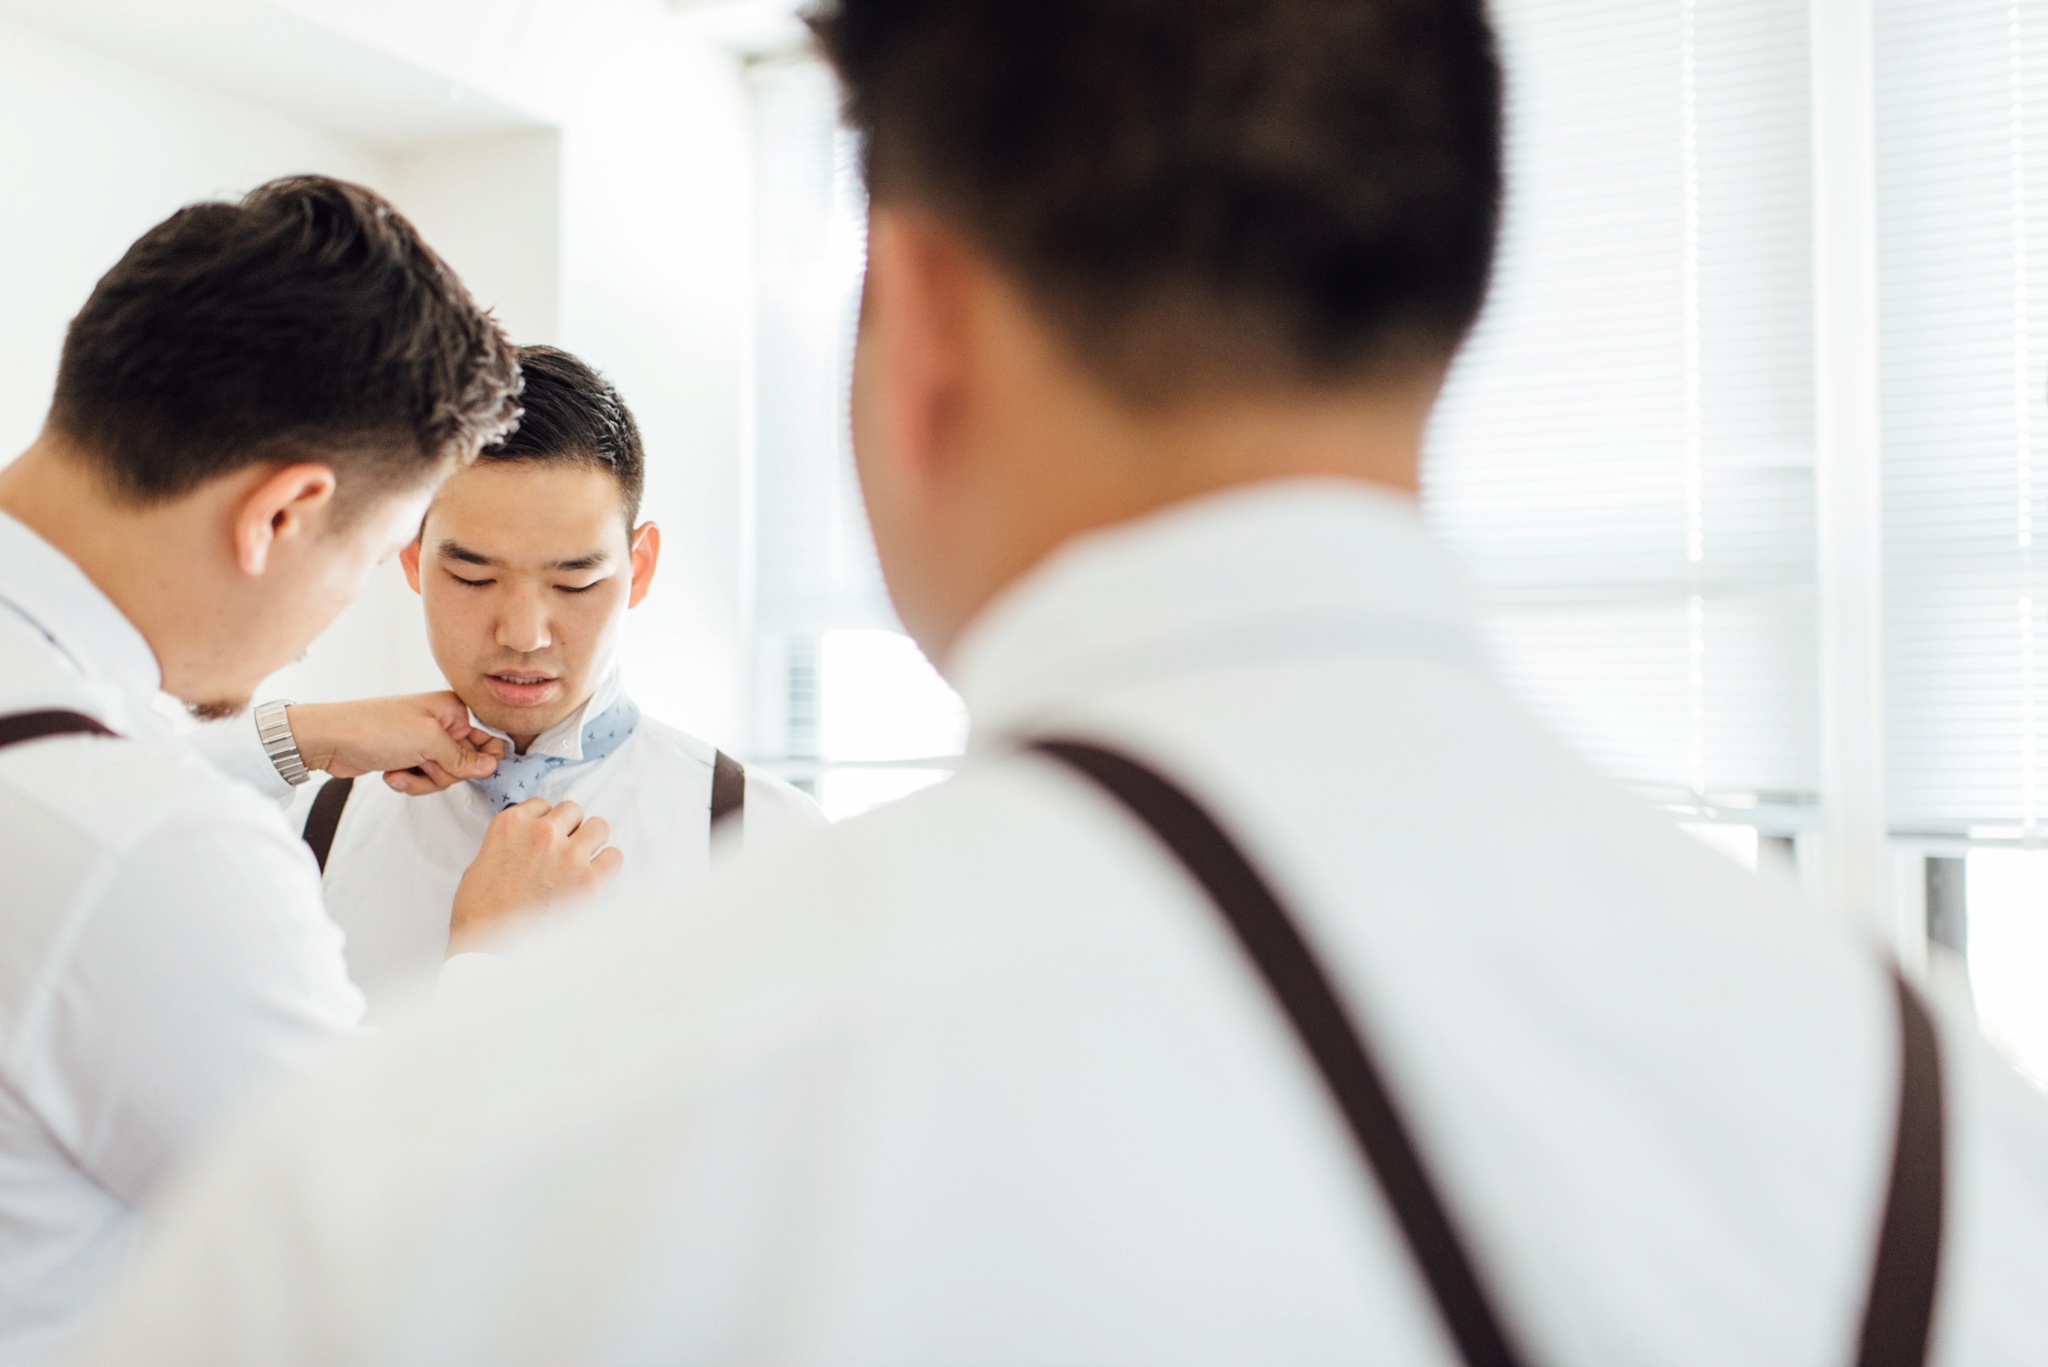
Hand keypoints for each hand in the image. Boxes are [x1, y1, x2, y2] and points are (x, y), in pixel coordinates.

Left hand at [286, 693, 506, 794]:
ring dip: (423, 780)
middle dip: (445, 773)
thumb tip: (492, 767)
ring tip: (400, 770)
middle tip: (424, 765)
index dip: (484, 760)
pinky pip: (424, 778)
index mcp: (453, 710)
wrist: (331, 740)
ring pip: (444, 775)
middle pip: (466, 763)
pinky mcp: (408, 757)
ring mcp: (423, 742)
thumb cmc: (377, 729)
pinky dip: (410, 781)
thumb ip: (463, 758)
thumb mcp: (429, 742)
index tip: (473, 772)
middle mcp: (441, 724)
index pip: (489, 739)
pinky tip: (391, 773)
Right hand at [448, 799, 622, 953]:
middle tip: (563, 852)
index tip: (544, 839)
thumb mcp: (482, 862)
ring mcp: (568, 855)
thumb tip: (525, 843)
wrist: (488, 947)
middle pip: (573, 810)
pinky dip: (608, 865)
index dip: (546, 823)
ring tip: (581, 863)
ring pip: (599, 827)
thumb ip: (510, 843)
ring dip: (592, 842)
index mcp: (511, 824)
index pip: (543, 805)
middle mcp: (542, 833)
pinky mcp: (589, 880)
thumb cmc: (479, 912)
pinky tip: (593, 878)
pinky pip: (614, 857)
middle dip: (570, 829)